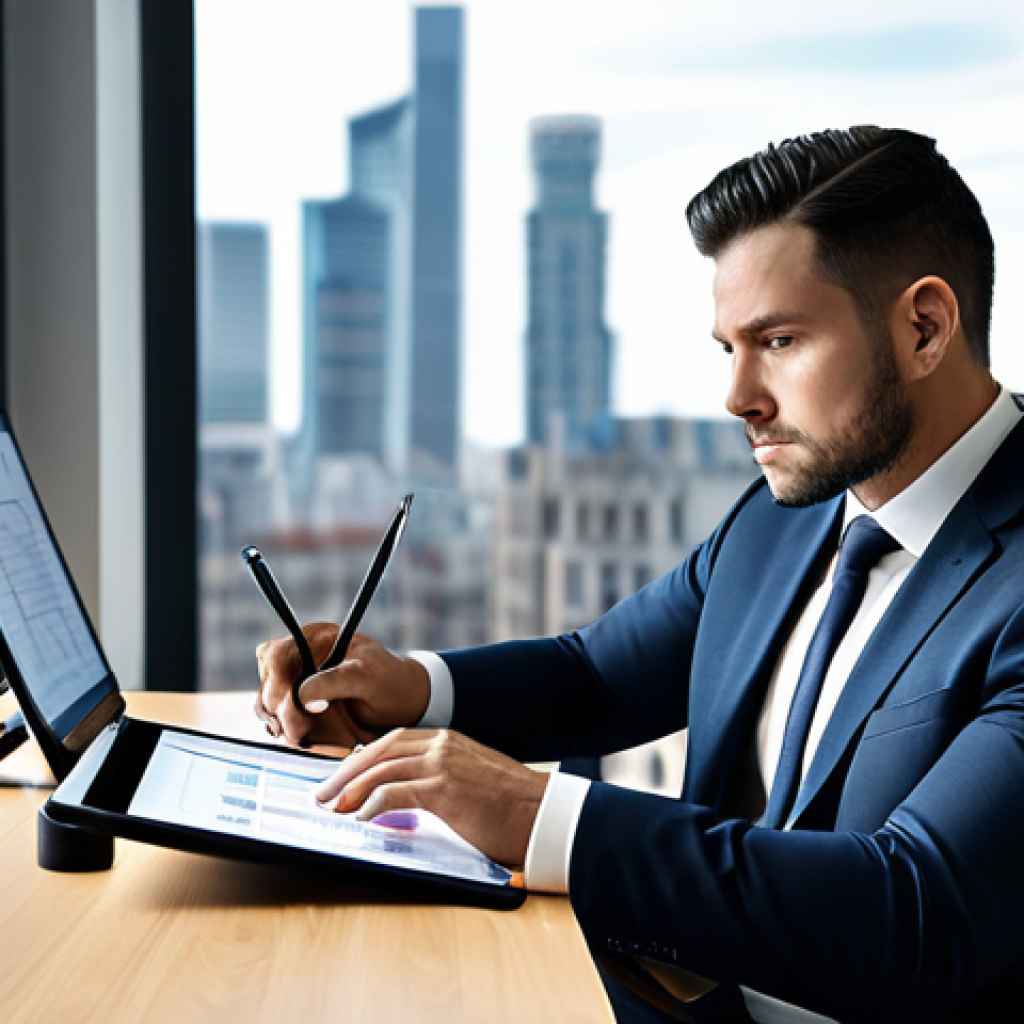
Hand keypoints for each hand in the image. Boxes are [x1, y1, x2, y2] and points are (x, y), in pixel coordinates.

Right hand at [255, 626, 430, 747]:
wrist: (400, 703)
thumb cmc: (388, 681)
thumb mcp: (367, 676)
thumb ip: (334, 682)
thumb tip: (303, 696)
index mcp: (315, 639)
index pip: (277, 655)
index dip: (276, 681)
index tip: (289, 705)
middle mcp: (300, 657)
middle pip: (268, 682)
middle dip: (279, 709)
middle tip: (299, 731)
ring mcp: (295, 681)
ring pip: (267, 703)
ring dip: (280, 723)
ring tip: (302, 736)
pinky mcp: (297, 705)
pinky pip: (277, 719)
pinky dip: (285, 730)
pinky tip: (301, 736)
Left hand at [315, 728, 548, 868]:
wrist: (544, 815)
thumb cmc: (511, 806)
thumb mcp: (471, 781)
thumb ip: (439, 781)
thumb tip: (407, 798)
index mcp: (448, 741)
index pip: (392, 741)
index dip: (362, 758)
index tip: (342, 776)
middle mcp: (443, 745)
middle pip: (379, 750)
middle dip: (347, 771)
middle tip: (323, 793)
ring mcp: (443, 765)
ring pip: (382, 769)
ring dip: (351, 789)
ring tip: (333, 807)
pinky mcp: (445, 790)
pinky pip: (395, 792)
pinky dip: (372, 803)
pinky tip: (361, 816)